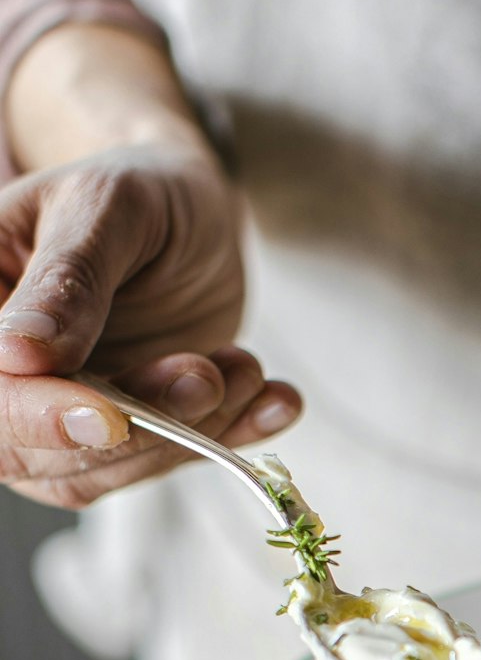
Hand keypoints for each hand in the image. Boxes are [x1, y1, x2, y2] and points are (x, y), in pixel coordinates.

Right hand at [0, 140, 299, 507]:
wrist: (189, 211)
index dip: (37, 417)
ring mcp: (62, 414)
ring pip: (107, 467)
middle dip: (134, 429)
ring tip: (242, 366)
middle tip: (206, 375)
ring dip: (188, 431)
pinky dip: (229, 438)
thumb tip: (17, 354)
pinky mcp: (127, 434)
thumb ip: (66, 280)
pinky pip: (166, 462)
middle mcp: (7, 375)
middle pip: (36, 451)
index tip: (106, 413)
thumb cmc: (134, 192)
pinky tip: (275, 403)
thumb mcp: (102, 209)